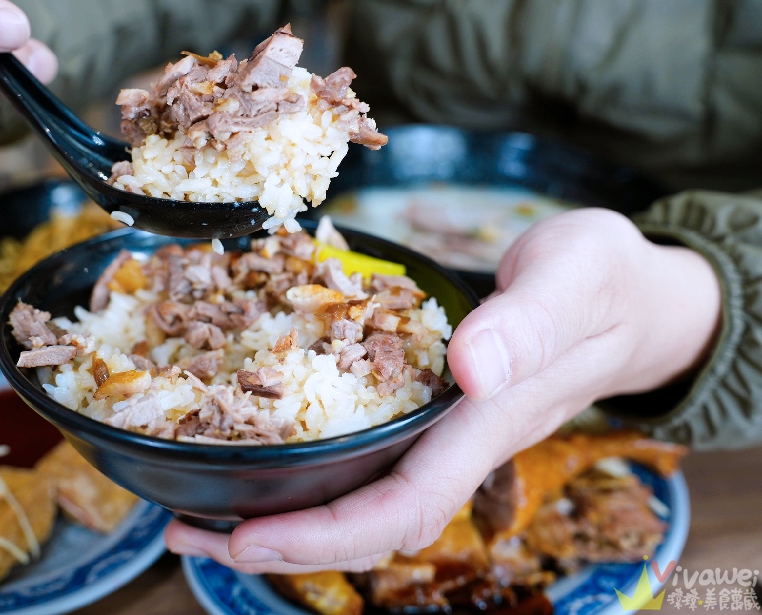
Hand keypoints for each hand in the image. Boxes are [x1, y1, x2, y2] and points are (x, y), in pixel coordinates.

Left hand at [165, 208, 720, 572]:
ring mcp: (448, 431)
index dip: (327, 532)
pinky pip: (370, 460)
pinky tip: (266, 458)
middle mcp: (461, 440)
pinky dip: (313, 475)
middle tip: (192, 537)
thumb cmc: (605, 280)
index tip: (247, 537)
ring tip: (204, 518)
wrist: (629, 294)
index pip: (407, 503)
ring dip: (289, 518)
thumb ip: (529, 321)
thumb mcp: (575, 277)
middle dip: (286, 543)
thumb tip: (470, 365)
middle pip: (373, 522)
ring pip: (367, 498)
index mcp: (490, 420)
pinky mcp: (435, 409)